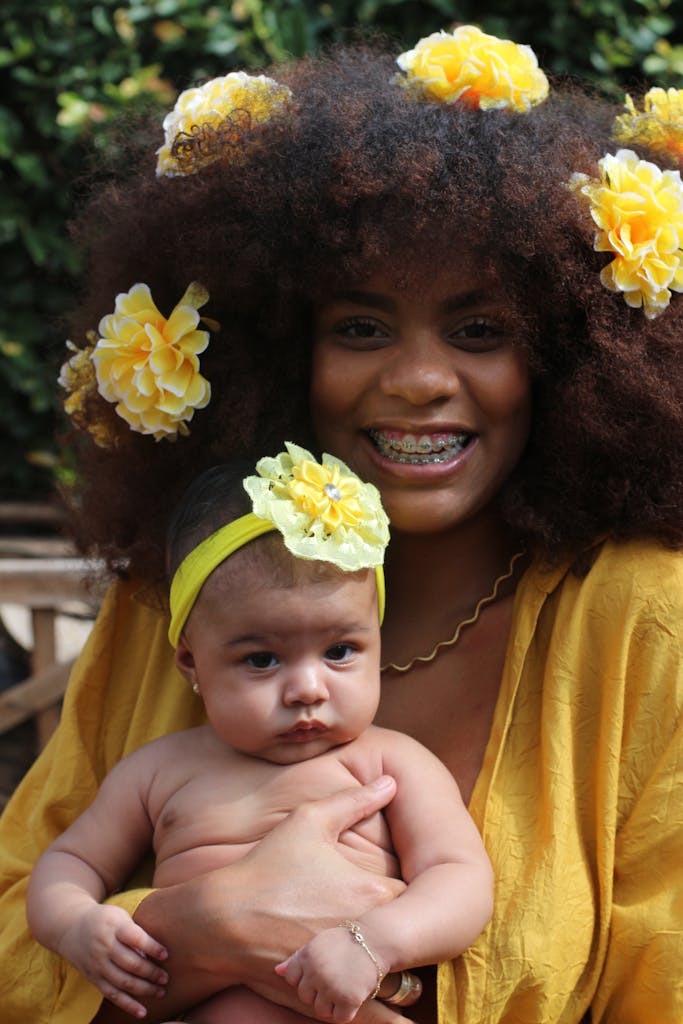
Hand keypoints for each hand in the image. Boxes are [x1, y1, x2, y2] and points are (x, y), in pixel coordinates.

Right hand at [59, 904, 167, 1017]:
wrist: (71, 928)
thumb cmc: (105, 920)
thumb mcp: (120, 917)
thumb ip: (136, 933)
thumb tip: (153, 956)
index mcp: (114, 927)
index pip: (135, 938)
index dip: (152, 947)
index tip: (166, 954)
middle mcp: (104, 947)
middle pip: (130, 963)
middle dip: (151, 973)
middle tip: (166, 978)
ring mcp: (98, 965)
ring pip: (123, 982)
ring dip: (144, 990)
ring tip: (161, 992)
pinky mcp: (94, 979)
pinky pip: (112, 995)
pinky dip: (128, 1005)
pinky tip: (143, 1011)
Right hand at [132, 777, 404, 1019]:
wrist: (222, 921)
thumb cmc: (267, 866)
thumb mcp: (309, 821)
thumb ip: (355, 800)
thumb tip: (391, 782)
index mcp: (374, 889)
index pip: (422, 894)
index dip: (419, 893)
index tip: (409, 888)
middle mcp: (370, 932)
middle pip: (413, 935)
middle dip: (411, 929)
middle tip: (403, 920)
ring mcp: (353, 969)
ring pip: (399, 977)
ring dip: (396, 967)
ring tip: (383, 954)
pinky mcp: (334, 1000)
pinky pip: (378, 1015)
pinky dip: (390, 1017)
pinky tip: (401, 1021)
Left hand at [276, 925, 384, 1022]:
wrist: (374, 941)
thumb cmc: (344, 942)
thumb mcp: (318, 943)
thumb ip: (297, 959)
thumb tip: (277, 972)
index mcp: (307, 957)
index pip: (291, 979)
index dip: (305, 978)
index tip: (319, 971)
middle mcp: (316, 972)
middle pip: (305, 997)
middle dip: (317, 992)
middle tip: (334, 979)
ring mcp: (331, 987)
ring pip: (320, 1010)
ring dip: (331, 1004)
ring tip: (343, 987)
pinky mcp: (348, 999)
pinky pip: (339, 1018)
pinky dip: (346, 1012)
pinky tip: (352, 997)